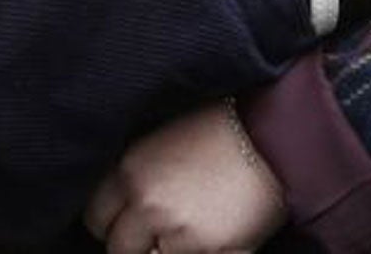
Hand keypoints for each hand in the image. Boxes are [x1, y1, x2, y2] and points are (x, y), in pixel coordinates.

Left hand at [83, 102, 285, 253]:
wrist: (274, 135)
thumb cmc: (222, 129)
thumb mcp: (164, 140)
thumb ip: (137, 174)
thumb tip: (124, 206)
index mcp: (130, 171)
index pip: (95, 216)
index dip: (112, 221)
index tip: (128, 220)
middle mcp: (146, 204)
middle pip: (118, 248)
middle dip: (136, 242)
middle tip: (161, 227)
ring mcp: (177, 233)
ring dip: (167, 248)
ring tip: (192, 224)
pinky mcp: (208, 253)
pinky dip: (197, 252)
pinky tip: (211, 231)